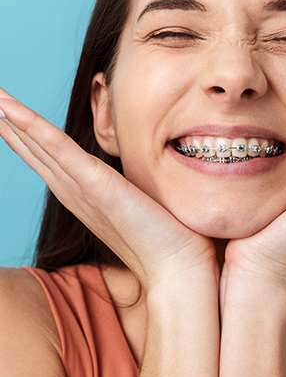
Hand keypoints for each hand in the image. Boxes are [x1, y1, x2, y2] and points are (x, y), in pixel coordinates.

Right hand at [0, 89, 216, 290]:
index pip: (44, 155)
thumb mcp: (138, 201)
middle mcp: (72, 189)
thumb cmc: (164, 237)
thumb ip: (127, 187)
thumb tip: (135, 176)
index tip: (4, 109)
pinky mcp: (95, 184)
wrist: (177, 267)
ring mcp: (80, 187)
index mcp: (81, 192)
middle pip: (31, 148)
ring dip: (10, 118)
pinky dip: (30, 127)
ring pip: (36, 144)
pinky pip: (56, 149)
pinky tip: (9, 109)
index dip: (23, 131)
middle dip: (8, 122)